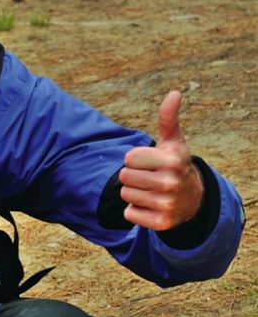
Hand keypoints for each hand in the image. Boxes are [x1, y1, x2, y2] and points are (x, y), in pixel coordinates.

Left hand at [119, 91, 203, 230]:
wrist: (193, 200)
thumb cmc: (175, 165)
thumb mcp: (173, 142)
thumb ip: (168, 118)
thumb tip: (175, 93)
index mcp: (172, 161)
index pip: (129, 158)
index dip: (135, 159)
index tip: (149, 162)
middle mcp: (171, 184)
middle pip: (124, 177)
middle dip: (132, 176)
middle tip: (148, 178)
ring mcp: (167, 205)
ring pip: (125, 195)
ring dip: (133, 193)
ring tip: (150, 191)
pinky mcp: (161, 223)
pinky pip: (129, 214)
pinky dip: (136, 211)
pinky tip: (150, 206)